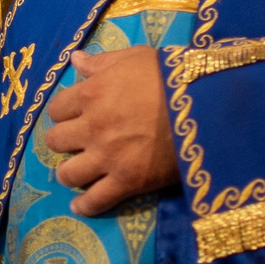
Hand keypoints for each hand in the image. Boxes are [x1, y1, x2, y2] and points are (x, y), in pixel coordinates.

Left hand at [43, 48, 179, 216]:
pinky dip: (85, 206)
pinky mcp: (127, 182)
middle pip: (56, 141)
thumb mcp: (136, 57)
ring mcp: (108, 157)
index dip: (65, 112)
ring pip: (68, 174)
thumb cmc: (172, 76)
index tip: (75, 115)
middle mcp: (93, 127)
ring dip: (69, 172)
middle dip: (64, 141)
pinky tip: (80, 205)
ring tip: (78, 172)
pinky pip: (96, 201)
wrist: (208, 104)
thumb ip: (102, 61)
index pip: (57, 108)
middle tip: (77, 143)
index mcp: (92, 94)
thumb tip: (75, 59)